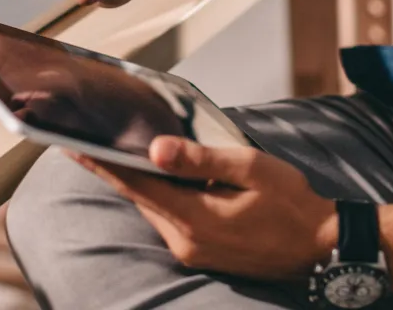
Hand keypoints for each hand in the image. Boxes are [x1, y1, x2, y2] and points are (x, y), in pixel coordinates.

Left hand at [70, 137, 336, 279]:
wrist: (323, 246)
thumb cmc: (293, 203)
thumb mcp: (252, 168)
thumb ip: (201, 158)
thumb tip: (155, 148)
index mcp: (195, 217)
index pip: (135, 185)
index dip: (100, 163)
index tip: (69, 145)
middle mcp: (186, 241)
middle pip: (140, 197)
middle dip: (116, 168)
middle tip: (92, 137)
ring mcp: (193, 253)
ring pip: (155, 209)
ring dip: (143, 183)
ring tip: (125, 151)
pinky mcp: (202, 255)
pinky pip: (172, 221)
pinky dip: (163, 198)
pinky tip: (165, 178)